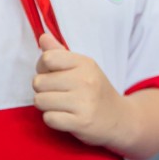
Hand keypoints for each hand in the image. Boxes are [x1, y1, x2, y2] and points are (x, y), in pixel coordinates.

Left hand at [32, 33, 124, 148]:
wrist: (120, 119)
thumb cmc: (96, 91)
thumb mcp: (83, 68)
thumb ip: (60, 53)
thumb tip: (43, 37)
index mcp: (85, 63)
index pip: (47, 58)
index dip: (43, 68)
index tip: (53, 75)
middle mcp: (85, 81)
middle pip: (38, 82)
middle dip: (44, 90)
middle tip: (60, 94)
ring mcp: (84, 102)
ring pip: (40, 101)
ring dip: (47, 106)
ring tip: (63, 106)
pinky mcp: (81, 122)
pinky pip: (49, 119)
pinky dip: (54, 120)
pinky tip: (67, 118)